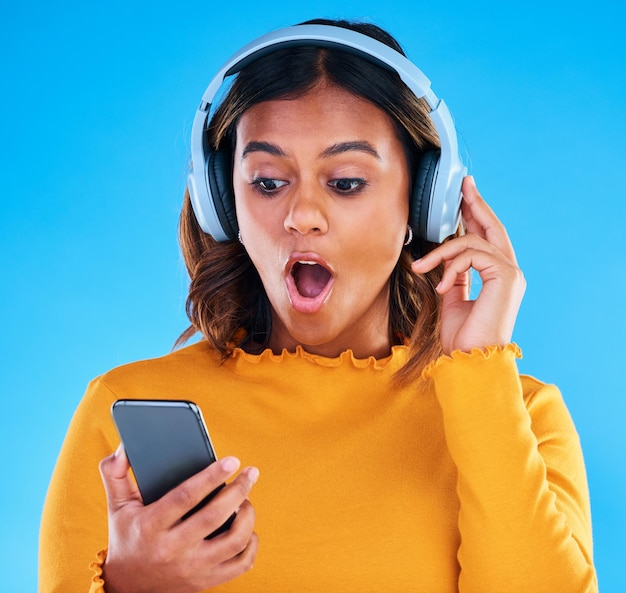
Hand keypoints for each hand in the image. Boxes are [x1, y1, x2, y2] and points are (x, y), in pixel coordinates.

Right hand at [99, 446, 258, 592]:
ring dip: (248, 514)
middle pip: (215, 516)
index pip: (185, 497)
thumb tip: (126, 446)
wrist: (127, 588)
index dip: (211, 476)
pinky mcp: (206, 582)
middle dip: (239, 489)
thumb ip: (115, 472)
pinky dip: (251, 543)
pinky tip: (247, 527)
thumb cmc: (127, 536)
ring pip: (234, 540)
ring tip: (245, 498)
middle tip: (251, 472)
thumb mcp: (117, 506)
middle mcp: (172, 549)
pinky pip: (241, 564)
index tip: (232, 460)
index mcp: (151, 526)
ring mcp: (191, 568)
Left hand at [411, 176, 525, 354]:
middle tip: (463, 185)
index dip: (476, 215)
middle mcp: (510, 271)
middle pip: (492, 228)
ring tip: (422, 268)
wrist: (470, 360)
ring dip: (442, 251)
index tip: (464, 196)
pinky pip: (472, 255)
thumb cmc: (462, 337)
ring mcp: (511, 273)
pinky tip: (441, 285)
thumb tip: (444, 261)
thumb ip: (454, 277)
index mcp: (498, 276)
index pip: (487, 238)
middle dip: (475, 204)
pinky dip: (451, 266)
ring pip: (473, 242)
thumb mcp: (453, 300)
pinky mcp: (506, 277)